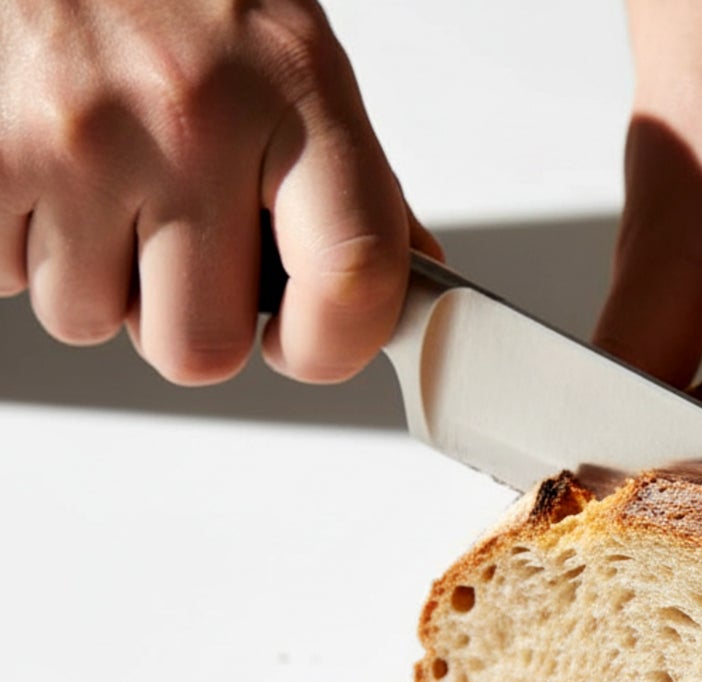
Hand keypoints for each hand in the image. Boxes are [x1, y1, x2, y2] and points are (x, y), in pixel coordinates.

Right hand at [0, 0, 431, 384]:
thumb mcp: (294, 63)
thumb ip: (354, 184)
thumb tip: (412, 284)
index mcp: (295, 90)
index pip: (353, 278)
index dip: (333, 349)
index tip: (307, 345)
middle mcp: (189, 116)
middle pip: (203, 349)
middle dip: (190, 323)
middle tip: (184, 250)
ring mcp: (77, 137)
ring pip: (90, 322)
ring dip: (99, 281)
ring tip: (106, 187)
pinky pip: (7, 278)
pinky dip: (24, 245)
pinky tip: (50, 174)